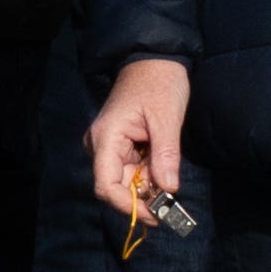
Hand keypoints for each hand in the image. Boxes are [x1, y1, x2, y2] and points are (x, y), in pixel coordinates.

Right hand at [87, 57, 190, 223]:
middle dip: (142, 195)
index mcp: (105, 139)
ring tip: (170, 177)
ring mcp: (109, 144)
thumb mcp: (167, 118)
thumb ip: (166, 155)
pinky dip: (148, 171)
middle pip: (116, 185)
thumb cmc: (160, 82)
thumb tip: (168, 189)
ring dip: (147, 183)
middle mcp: (100, 145)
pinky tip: (163, 166)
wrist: (156, 56)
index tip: (154, 215)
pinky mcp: (120, 142)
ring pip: (126, 177)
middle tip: (169, 202)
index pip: (106, 186)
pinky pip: (131, 166)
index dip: (128, 205)